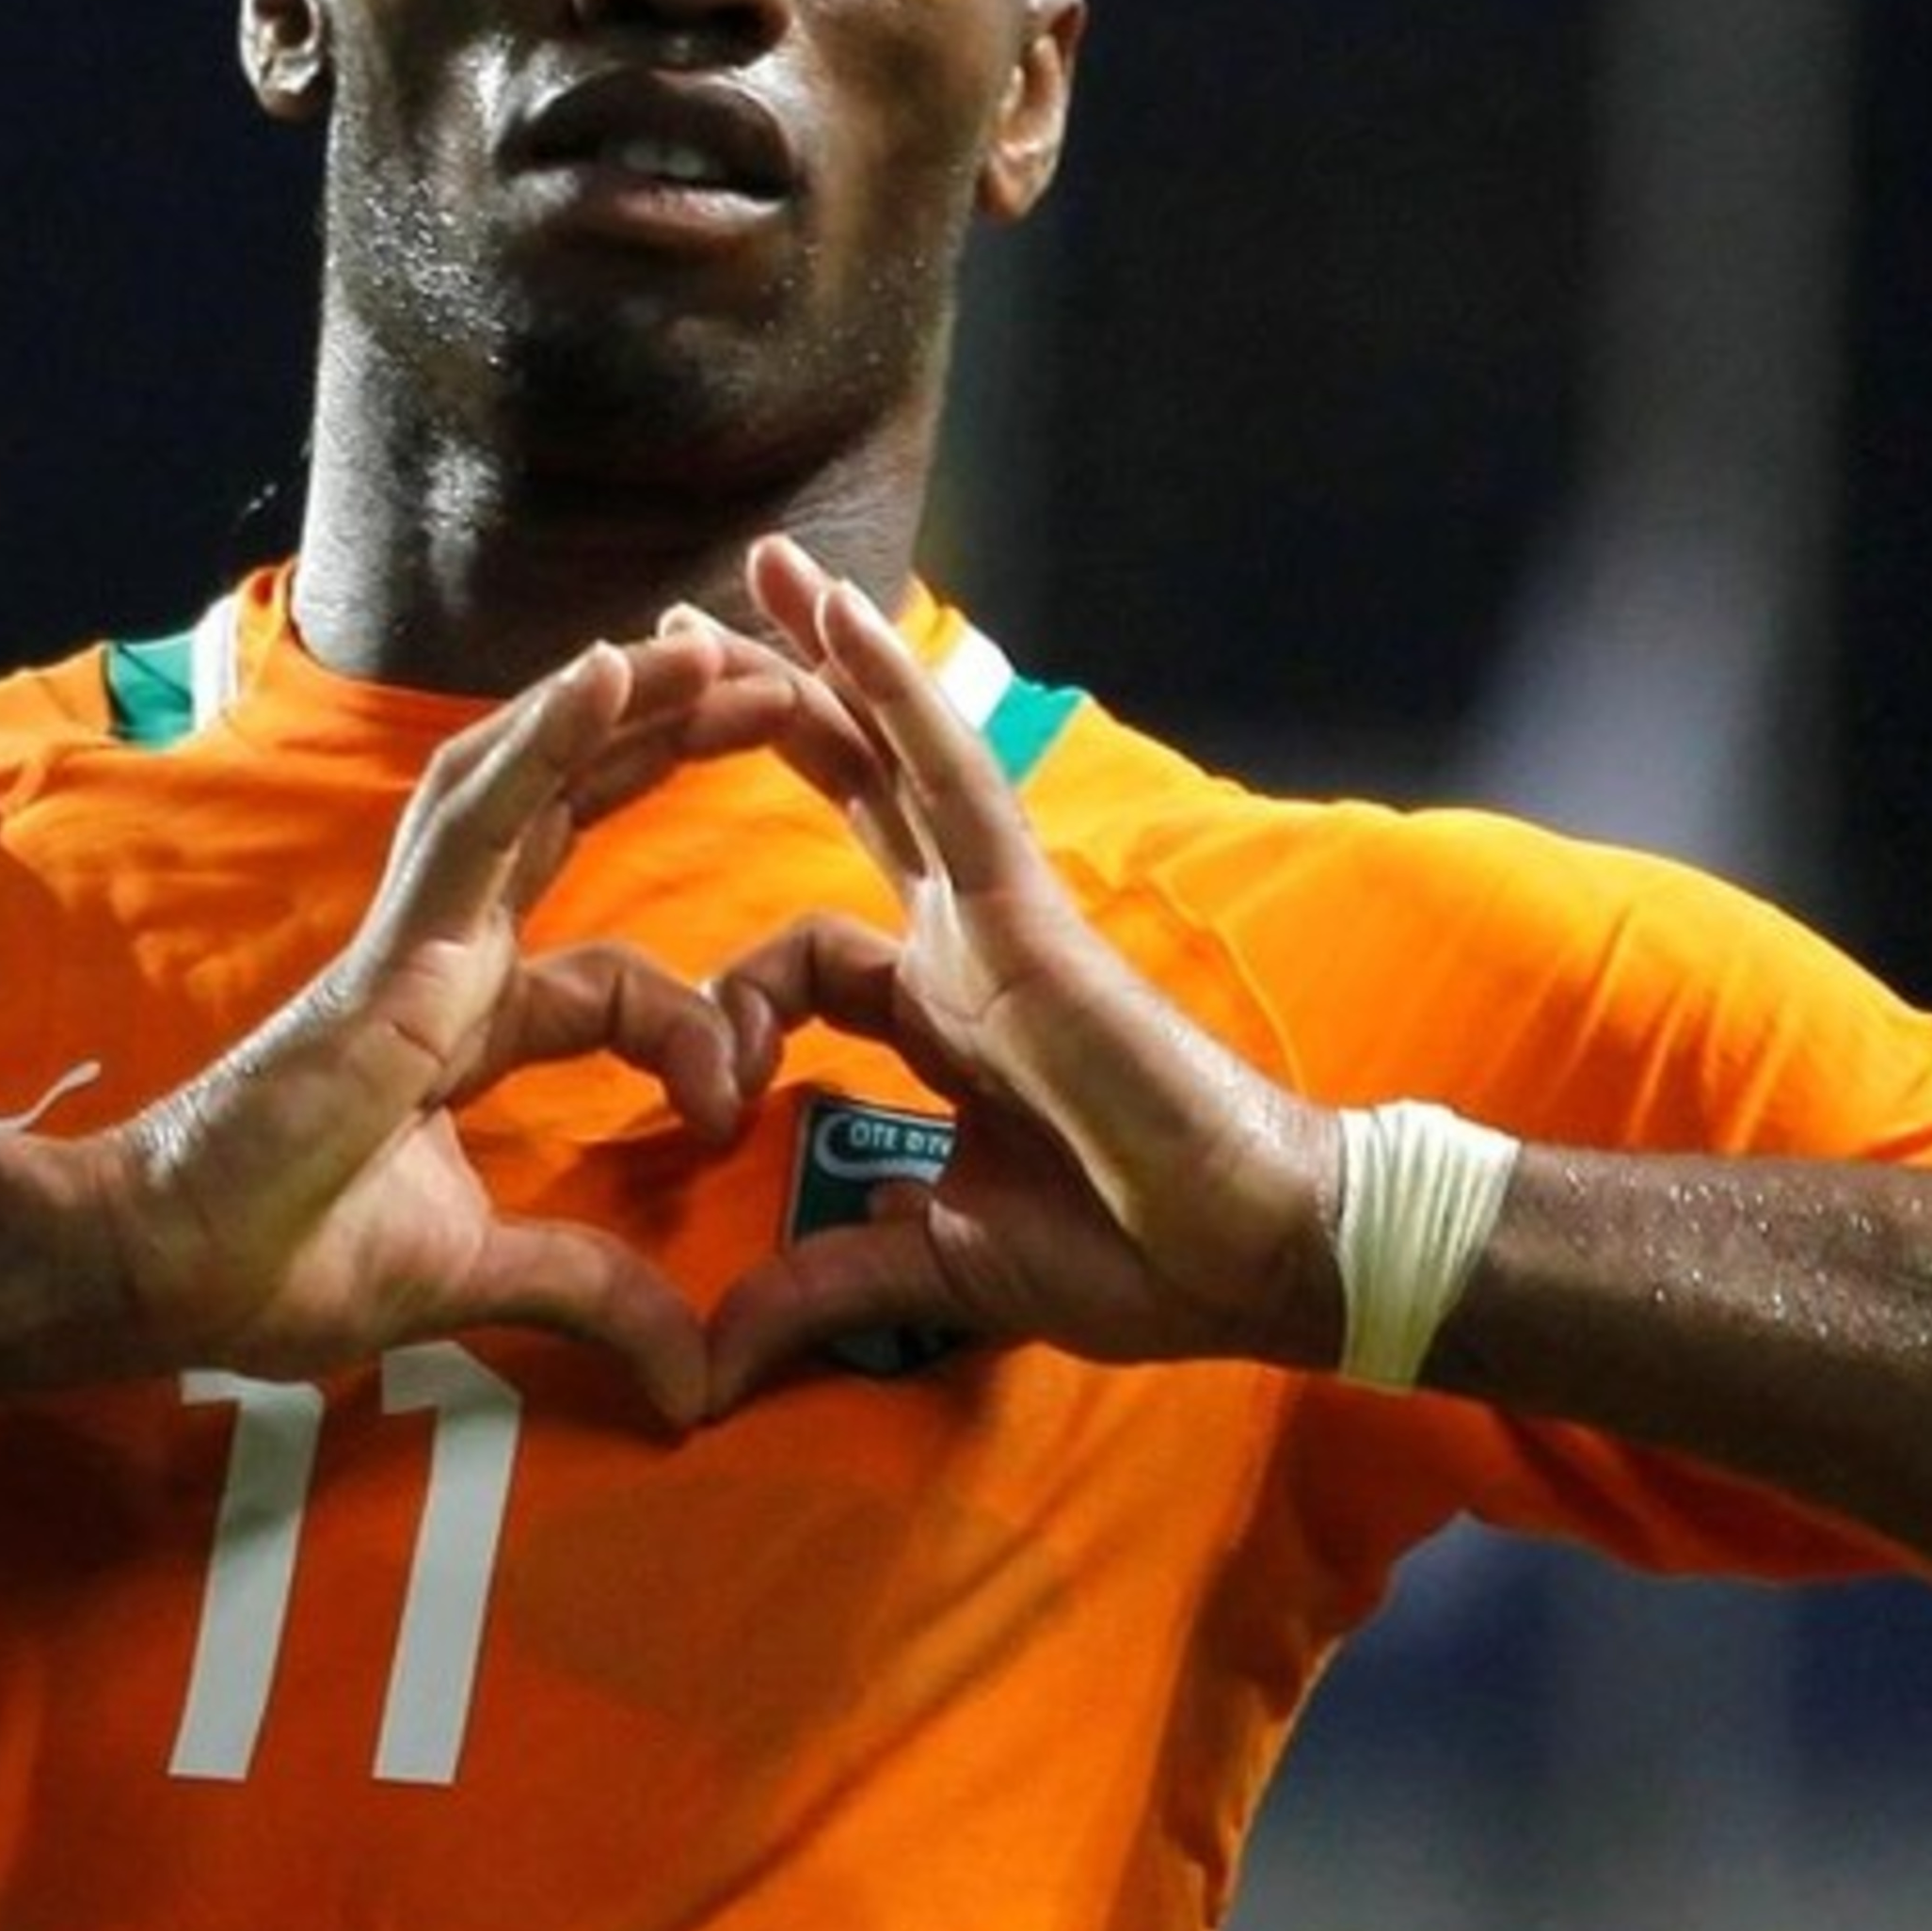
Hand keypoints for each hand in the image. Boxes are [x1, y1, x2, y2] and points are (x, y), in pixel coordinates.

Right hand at [73, 630, 823, 1427]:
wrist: (170, 1277)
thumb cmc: (287, 1262)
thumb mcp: (483, 1274)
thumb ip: (590, 1295)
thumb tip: (694, 1382)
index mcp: (473, 1018)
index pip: (620, 976)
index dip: (697, 1025)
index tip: (728, 1111)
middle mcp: (453, 950)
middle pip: (582, 811)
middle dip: (675, 746)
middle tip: (777, 688)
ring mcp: (422, 932)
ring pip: (536, 778)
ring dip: (631, 706)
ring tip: (718, 641)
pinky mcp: (398, 941)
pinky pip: (487, 816)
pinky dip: (553, 737)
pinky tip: (621, 672)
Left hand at [705, 538, 1346, 1407]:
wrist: (1245, 1258)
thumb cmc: (1127, 1253)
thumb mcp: (933, 1265)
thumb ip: (822, 1286)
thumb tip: (714, 1361)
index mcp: (939, 1011)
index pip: (797, 958)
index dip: (724, 1007)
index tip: (703, 1107)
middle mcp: (960, 938)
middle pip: (848, 794)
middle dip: (770, 709)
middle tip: (686, 633)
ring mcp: (995, 911)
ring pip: (894, 756)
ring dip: (824, 658)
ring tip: (760, 570)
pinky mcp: (1027, 910)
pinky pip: (947, 782)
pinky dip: (893, 699)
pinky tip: (836, 625)